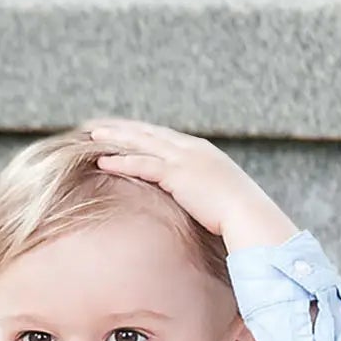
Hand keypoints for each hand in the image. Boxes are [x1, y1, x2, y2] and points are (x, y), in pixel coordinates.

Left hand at [81, 118, 295, 250]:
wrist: (248, 215)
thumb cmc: (236, 212)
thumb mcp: (216, 194)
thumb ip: (200, 190)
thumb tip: (192, 200)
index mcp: (199, 151)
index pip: (162, 136)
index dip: (139, 131)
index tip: (119, 129)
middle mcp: (190, 148)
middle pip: (148, 132)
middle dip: (122, 127)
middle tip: (97, 125)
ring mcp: (184, 158)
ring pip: (142, 143)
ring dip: (115, 138)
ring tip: (92, 136)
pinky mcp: (178, 174)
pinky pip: (143, 164)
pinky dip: (122, 161)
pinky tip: (102, 161)